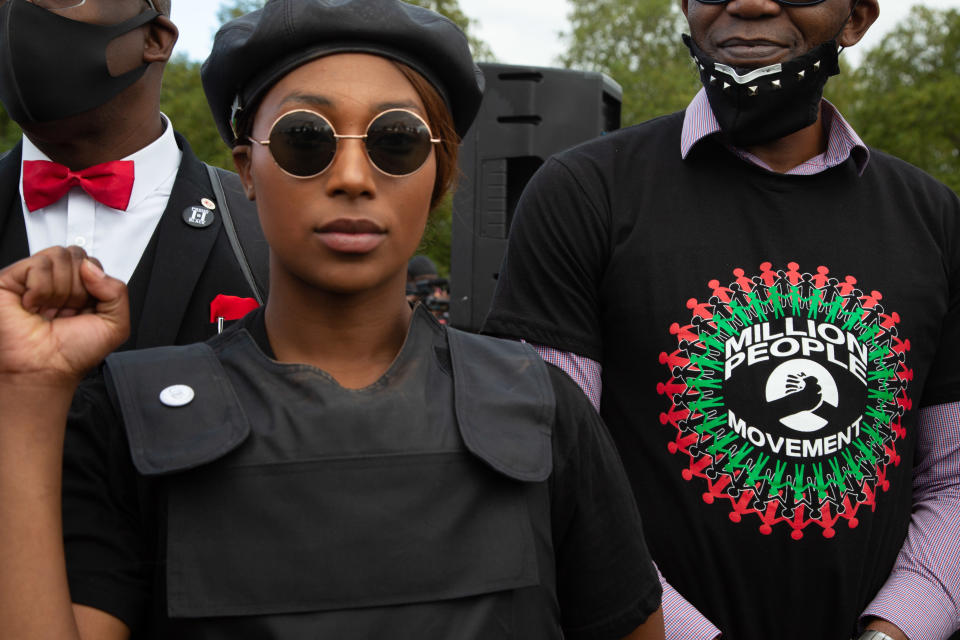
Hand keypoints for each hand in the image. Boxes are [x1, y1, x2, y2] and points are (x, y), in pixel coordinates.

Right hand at [0, 246, 128, 385]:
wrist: (45, 370)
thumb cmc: (73, 354)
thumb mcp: (115, 324)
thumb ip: (117, 291)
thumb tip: (91, 267)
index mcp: (80, 288)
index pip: (92, 262)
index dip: (94, 285)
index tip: (85, 308)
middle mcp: (56, 281)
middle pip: (78, 256)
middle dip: (79, 288)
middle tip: (66, 311)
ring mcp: (33, 278)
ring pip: (60, 256)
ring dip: (61, 290)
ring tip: (49, 310)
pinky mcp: (10, 279)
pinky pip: (38, 265)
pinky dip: (41, 289)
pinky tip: (33, 306)